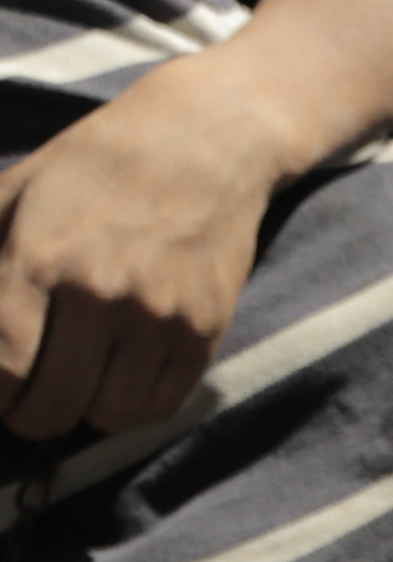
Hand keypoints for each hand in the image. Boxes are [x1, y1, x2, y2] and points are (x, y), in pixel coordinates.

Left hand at [0, 75, 273, 439]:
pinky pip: (163, 405)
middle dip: (32, 416)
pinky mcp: (204, 331)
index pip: (5, 365)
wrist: (199, 146)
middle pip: (55, 406)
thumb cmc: (90, 167)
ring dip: (88, 412)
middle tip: (30, 404)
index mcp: (40, 258)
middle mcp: (101, 294)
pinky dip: (136, 405)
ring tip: (79, 387)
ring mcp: (159, 318)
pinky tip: (121, 378)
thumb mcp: (12, 194)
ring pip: (112, 416)